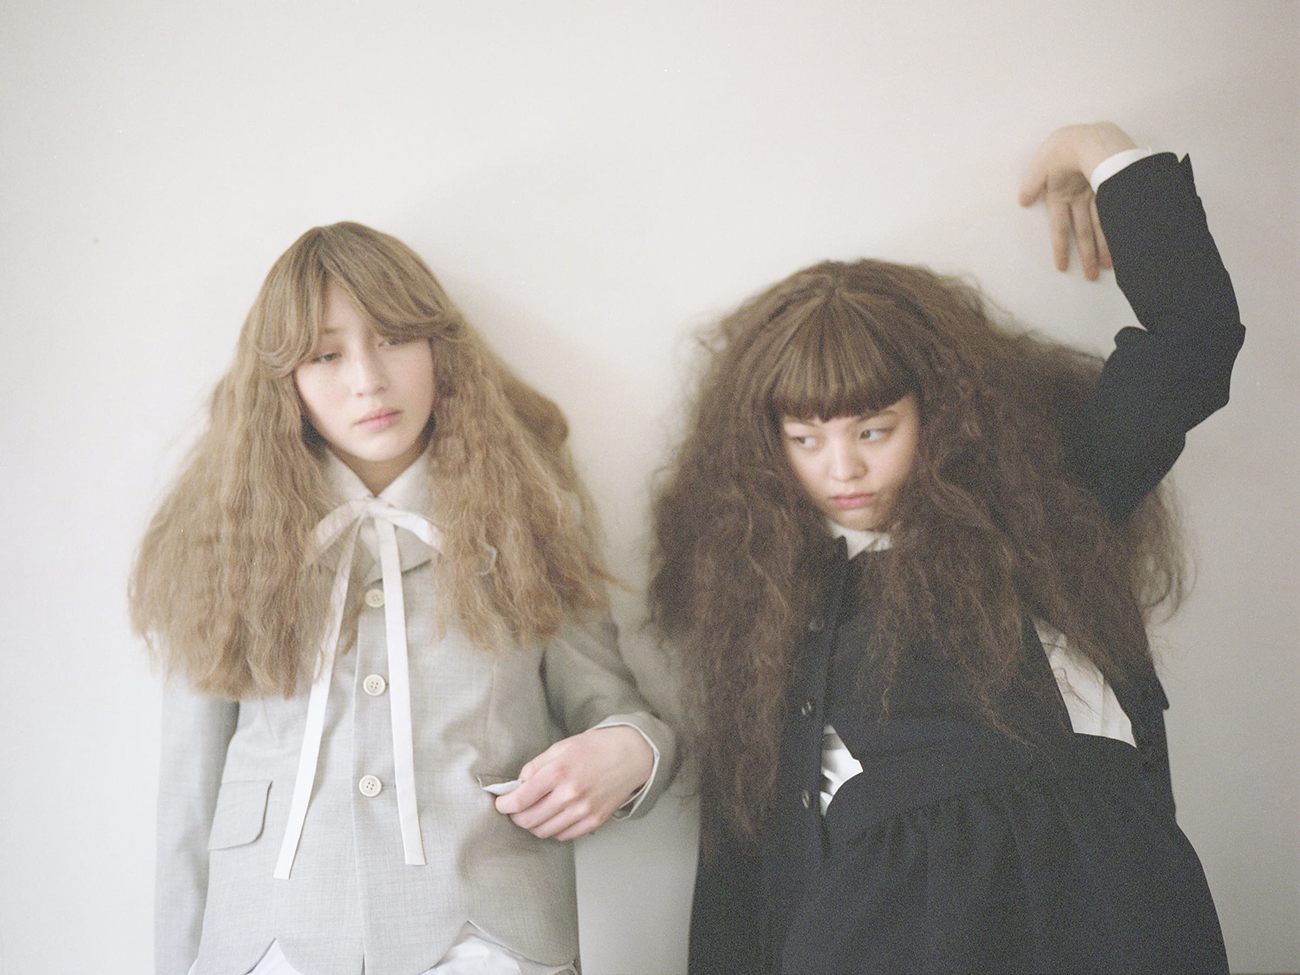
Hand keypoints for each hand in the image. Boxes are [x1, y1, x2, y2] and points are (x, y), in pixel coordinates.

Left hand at [494, 725, 654, 840]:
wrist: (631, 755)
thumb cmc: (596, 748)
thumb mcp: (560, 747)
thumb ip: (535, 767)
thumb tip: (517, 786)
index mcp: (559, 772)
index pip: (521, 799)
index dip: (505, 805)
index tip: (501, 804)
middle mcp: (570, 794)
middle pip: (529, 820)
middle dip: (516, 817)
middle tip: (514, 810)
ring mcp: (584, 811)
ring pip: (544, 831)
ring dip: (532, 825)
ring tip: (532, 814)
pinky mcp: (594, 821)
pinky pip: (563, 835)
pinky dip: (552, 830)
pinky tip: (552, 818)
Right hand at [1018, 122, 1137, 280]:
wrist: (1087, 136)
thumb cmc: (1062, 147)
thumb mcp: (1040, 168)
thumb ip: (1032, 185)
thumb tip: (1022, 201)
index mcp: (1061, 193)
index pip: (1060, 227)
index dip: (1060, 247)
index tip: (1061, 267)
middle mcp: (1079, 198)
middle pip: (1083, 232)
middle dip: (1086, 254)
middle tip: (1090, 276)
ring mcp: (1096, 194)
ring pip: (1099, 227)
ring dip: (1101, 248)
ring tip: (1104, 269)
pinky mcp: (1110, 189)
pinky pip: (1111, 216)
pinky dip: (1113, 231)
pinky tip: (1119, 247)